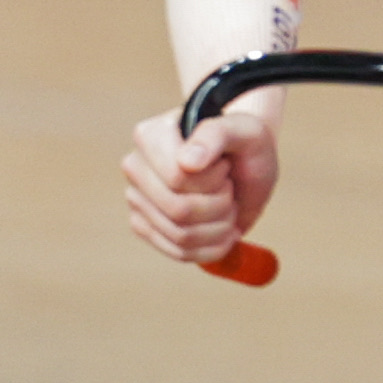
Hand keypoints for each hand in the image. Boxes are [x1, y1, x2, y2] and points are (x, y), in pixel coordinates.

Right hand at [122, 95, 279, 267]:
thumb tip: (186, 162)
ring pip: (181, 236)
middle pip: (179, 211)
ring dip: (220, 226)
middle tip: (229, 187)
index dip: (213, 181)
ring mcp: (137, 199)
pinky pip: (179, 253)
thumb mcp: (244, 129)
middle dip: (219, 204)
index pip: (178, 180)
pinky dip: (213, 248)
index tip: (225, 165)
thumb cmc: (244, 141)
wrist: (246, 164)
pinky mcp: (144, 226)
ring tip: (229, 205)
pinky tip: (226, 230)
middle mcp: (135, 167)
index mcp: (150, 136)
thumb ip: (214, 136)